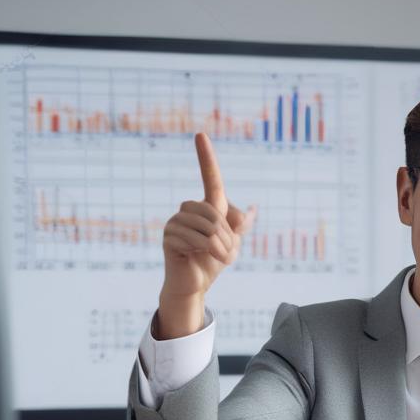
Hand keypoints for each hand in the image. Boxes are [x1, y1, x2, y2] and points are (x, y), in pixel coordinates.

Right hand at [157, 133, 255, 334]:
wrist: (195, 285)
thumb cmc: (212, 262)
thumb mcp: (232, 244)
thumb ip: (238, 226)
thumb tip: (250, 211)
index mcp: (206, 207)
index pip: (210, 179)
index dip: (206, 158)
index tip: (200, 134)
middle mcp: (188, 210)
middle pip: (215, 211)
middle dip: (227, 235)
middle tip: (226, 253)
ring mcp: (176, 221)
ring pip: (206, 225)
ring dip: (218, 245)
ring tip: (215, 257)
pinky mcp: (169, 236)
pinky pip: (194, 237)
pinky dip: (204, 250)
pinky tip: (196, 257)